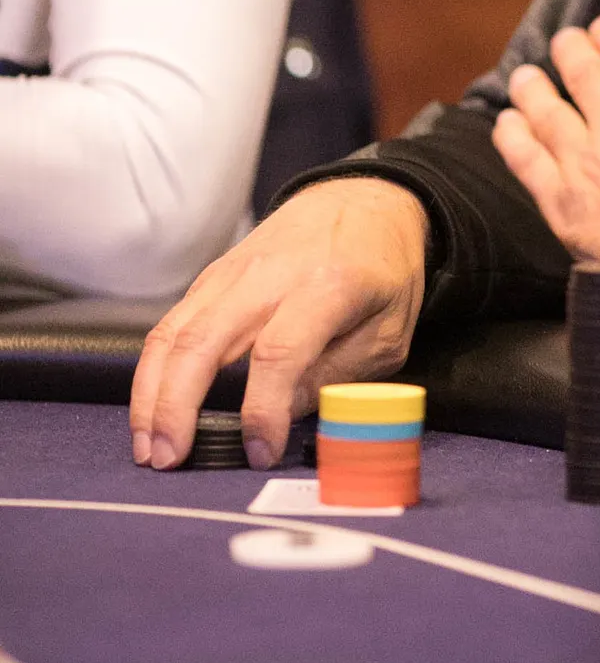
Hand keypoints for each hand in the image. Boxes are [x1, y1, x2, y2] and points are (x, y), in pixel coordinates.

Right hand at [130, 179, 429, 473]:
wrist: (365, 200)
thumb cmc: (383, 271)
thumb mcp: (388, 331)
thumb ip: (339, 375)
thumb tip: (285, 417)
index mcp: (327, 285)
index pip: (280, 352)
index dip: (264, 409)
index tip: (260, 453)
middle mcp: (268, 275)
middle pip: (203, 341)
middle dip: (175, 407)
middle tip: (168, 461)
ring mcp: (231, 273)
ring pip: (172, 333)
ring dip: (149, 395)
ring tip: (148, 449)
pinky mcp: (211, 279)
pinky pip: (170, 327)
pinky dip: (153, 373)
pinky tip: (152, 412)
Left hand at [492, 13, 599, 261]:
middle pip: (583, 71)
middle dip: (571, 50)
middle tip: (565, 42)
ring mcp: (585, 161)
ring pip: (545, 110)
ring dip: (532, 88)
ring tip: (525, 77)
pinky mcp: (561, 200)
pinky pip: (525, 158)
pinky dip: (512, 136)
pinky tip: (506, 123)